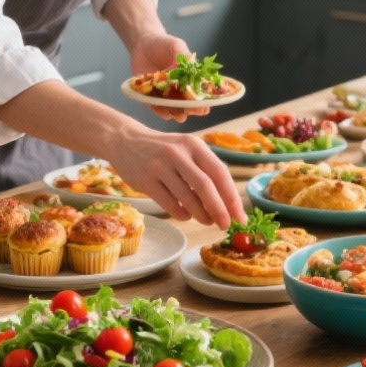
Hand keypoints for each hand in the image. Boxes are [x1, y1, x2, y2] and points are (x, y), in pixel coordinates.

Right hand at [109, 130, 244, 227]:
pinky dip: (181, 214)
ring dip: (200, 214)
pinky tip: (185, 216)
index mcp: (194, 144)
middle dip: (219, 209)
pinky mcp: (145, 180)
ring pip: (186, 197)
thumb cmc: (164, 151)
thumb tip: (228, 204)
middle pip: (205, 186)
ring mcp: (160, 166)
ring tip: (206, 221)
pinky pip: (168, 203)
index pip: (219, 172)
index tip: (240, 216)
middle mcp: (178, 153)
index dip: (231, 196)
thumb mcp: (186, 150)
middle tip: (225, 225)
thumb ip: (205, 171)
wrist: (126, 141)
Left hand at [129, 32, 208, 122]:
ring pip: (172, 108)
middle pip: (186, 104)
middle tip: (195, 112)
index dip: (203, 101)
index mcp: (188, 79)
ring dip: (177, 113)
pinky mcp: (149, 96)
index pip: (198, 93)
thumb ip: (184, 55)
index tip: (206, 106)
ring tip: (181, 116)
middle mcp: (177, 89)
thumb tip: (191, 67)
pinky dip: (161, 111)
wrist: (142, 44)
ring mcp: (163, 94)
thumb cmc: (163, 44)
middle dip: (192, 109)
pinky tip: (166, 114)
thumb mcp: (176, 45)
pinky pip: (155, 106)